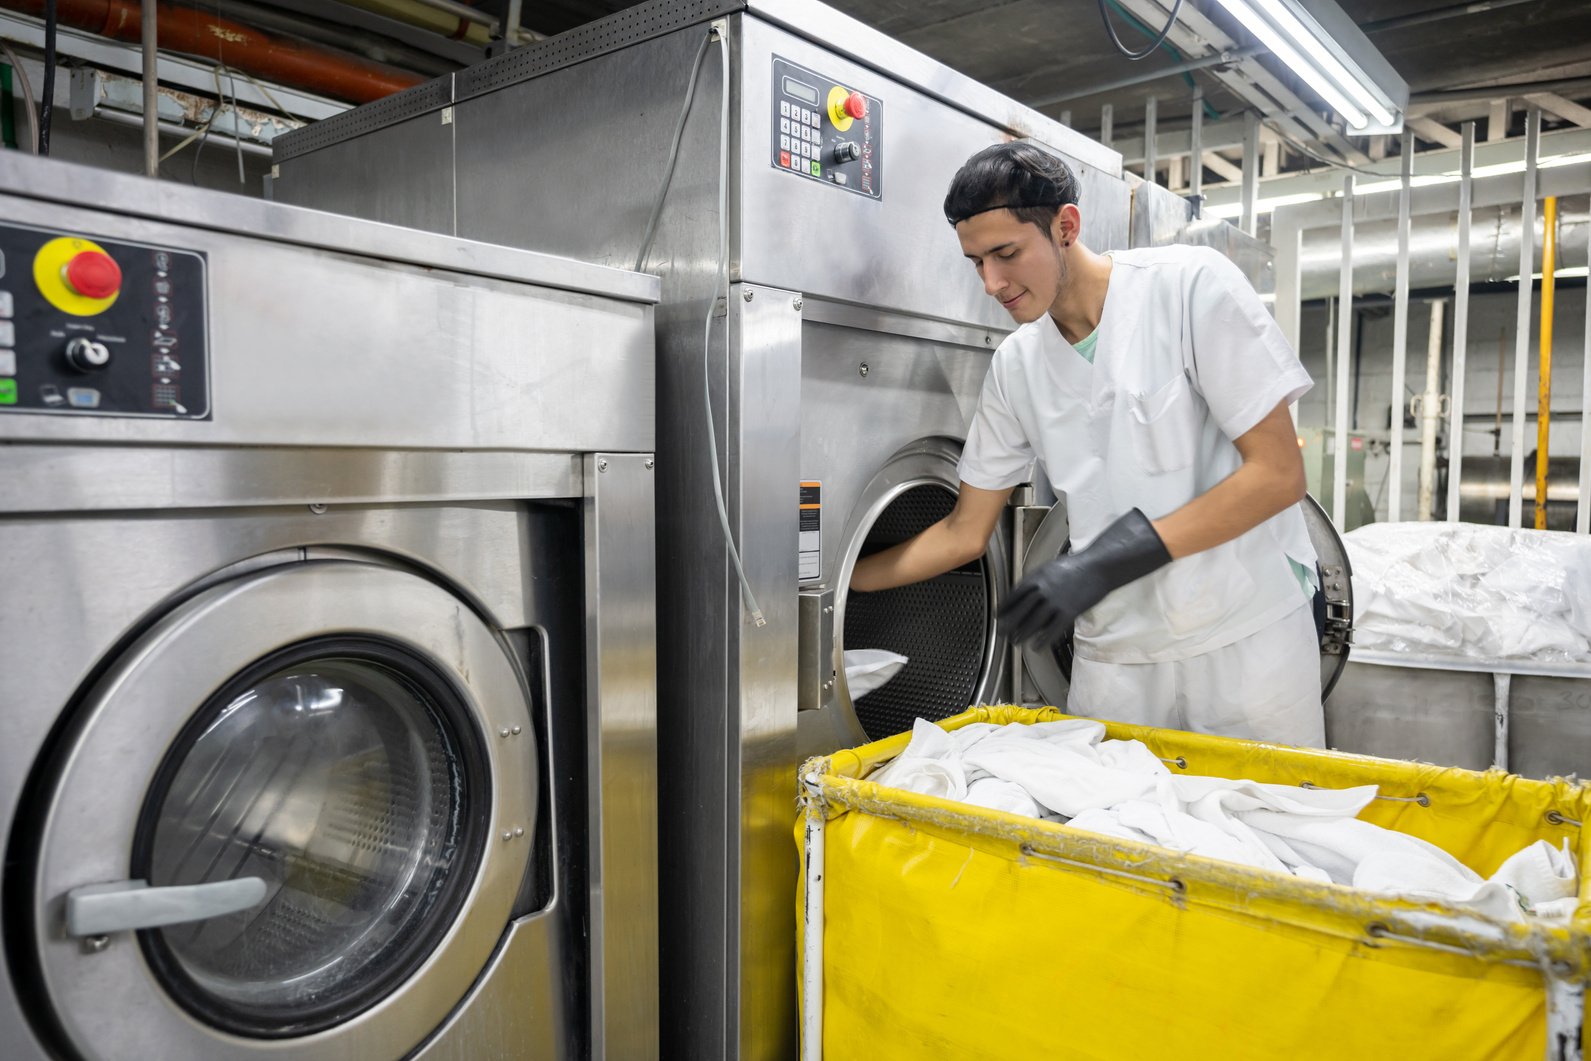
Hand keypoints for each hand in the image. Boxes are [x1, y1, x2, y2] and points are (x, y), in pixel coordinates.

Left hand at [998, 508, 1171, 646]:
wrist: (1098, 567)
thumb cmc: (1076, 565)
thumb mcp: (1050, 568)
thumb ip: (1037, 580)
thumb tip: (1025, 593)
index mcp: (1036, 577)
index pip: (1015, 594)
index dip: (1005, 607)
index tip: (998, 615)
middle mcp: (1043, 590)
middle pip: (1021, 610)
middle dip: (1009, 623)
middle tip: (1001, 632)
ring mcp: (1055, 602)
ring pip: (1034, 621)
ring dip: (1022, 633)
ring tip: (1015, 641)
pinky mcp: (1069, 612)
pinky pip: (1052, 629)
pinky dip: (1043, 640)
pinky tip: (1036, 646)